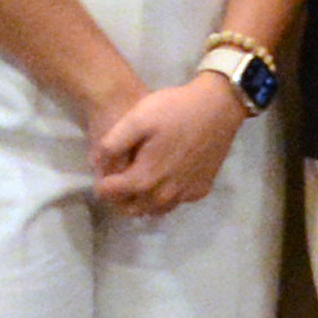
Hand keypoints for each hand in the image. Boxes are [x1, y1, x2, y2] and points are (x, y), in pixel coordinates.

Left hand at [87, 75, 243, 219]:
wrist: (219, 107)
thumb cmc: (175, 109)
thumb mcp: (136, 118)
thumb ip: (111, 145)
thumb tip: (98, 165)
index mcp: (143, 179)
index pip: (107, 194)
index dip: (100, 181)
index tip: (103, 167)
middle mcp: (163, 196)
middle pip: (129, 209)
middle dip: (118, 197)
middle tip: (117, 176)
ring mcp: (185, 196)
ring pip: (153, 210)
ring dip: (141, 200)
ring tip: (139, 179)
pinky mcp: (201, 190)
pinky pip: (175, 202)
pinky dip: (164, 196)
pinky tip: (166, 176)